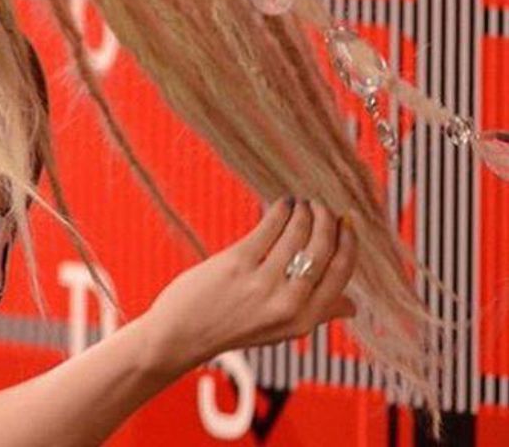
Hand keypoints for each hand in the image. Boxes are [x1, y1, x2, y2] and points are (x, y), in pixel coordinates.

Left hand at [141, 198, 357, 379]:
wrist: (183, 332)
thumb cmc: (234, 326)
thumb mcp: (282, 331)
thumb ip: (317, 314)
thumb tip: (352, 305)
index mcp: (304, 321)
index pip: (340, 276)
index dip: (348, 244)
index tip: (346, 224)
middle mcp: (288, 304)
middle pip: (322, 251)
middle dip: (326, 222)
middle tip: (322, 207)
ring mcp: (262, 283)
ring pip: (296, 235)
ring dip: (303, 213)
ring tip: (302, 203)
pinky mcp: (237, 263)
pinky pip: (268, 229)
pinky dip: (279, 211)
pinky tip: (282, 204)